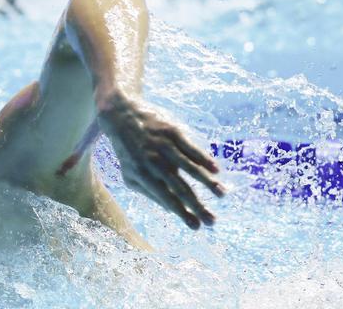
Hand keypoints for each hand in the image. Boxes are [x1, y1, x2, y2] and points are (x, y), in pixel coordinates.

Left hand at [97, 91, 224, 228]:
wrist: (121, 114)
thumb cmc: (129, 151)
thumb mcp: (131, 174)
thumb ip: (149, 192)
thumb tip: (171, 209)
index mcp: (142, 175)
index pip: (166, 198)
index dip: (181, 213)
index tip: (197, 227)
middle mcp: (153, 161)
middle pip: (180, 187)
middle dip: (197, 206)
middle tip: (213, 221)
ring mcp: (163, 145)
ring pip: (188, 167)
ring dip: (207, 183)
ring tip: (222, 195)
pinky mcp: (172, 131)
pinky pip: (190, 147)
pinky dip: (203, 159)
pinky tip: (216, 170)